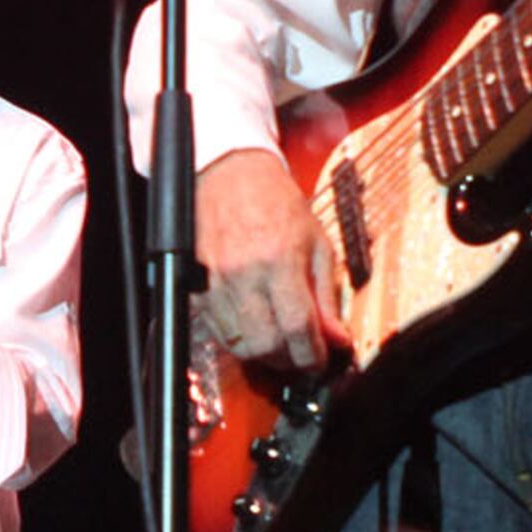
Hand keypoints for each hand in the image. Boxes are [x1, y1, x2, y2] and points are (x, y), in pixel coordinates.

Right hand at [193, 147, 340, 371]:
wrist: (230, 172)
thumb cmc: (276, 200)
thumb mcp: (316, 242)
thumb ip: (326, 295)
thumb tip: (337, 338)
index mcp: (280, 259)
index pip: (299, 328)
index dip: (312, 355)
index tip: (320, 359)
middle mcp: (245, 273)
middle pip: (266, 345)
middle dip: (288, 360)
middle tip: (300, 355)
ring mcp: (216, 280)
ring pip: (239, 344)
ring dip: (263, 353)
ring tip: (278, 342)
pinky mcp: (195, 284)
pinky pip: (217, 331)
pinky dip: (238, 339)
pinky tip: (253, 327)